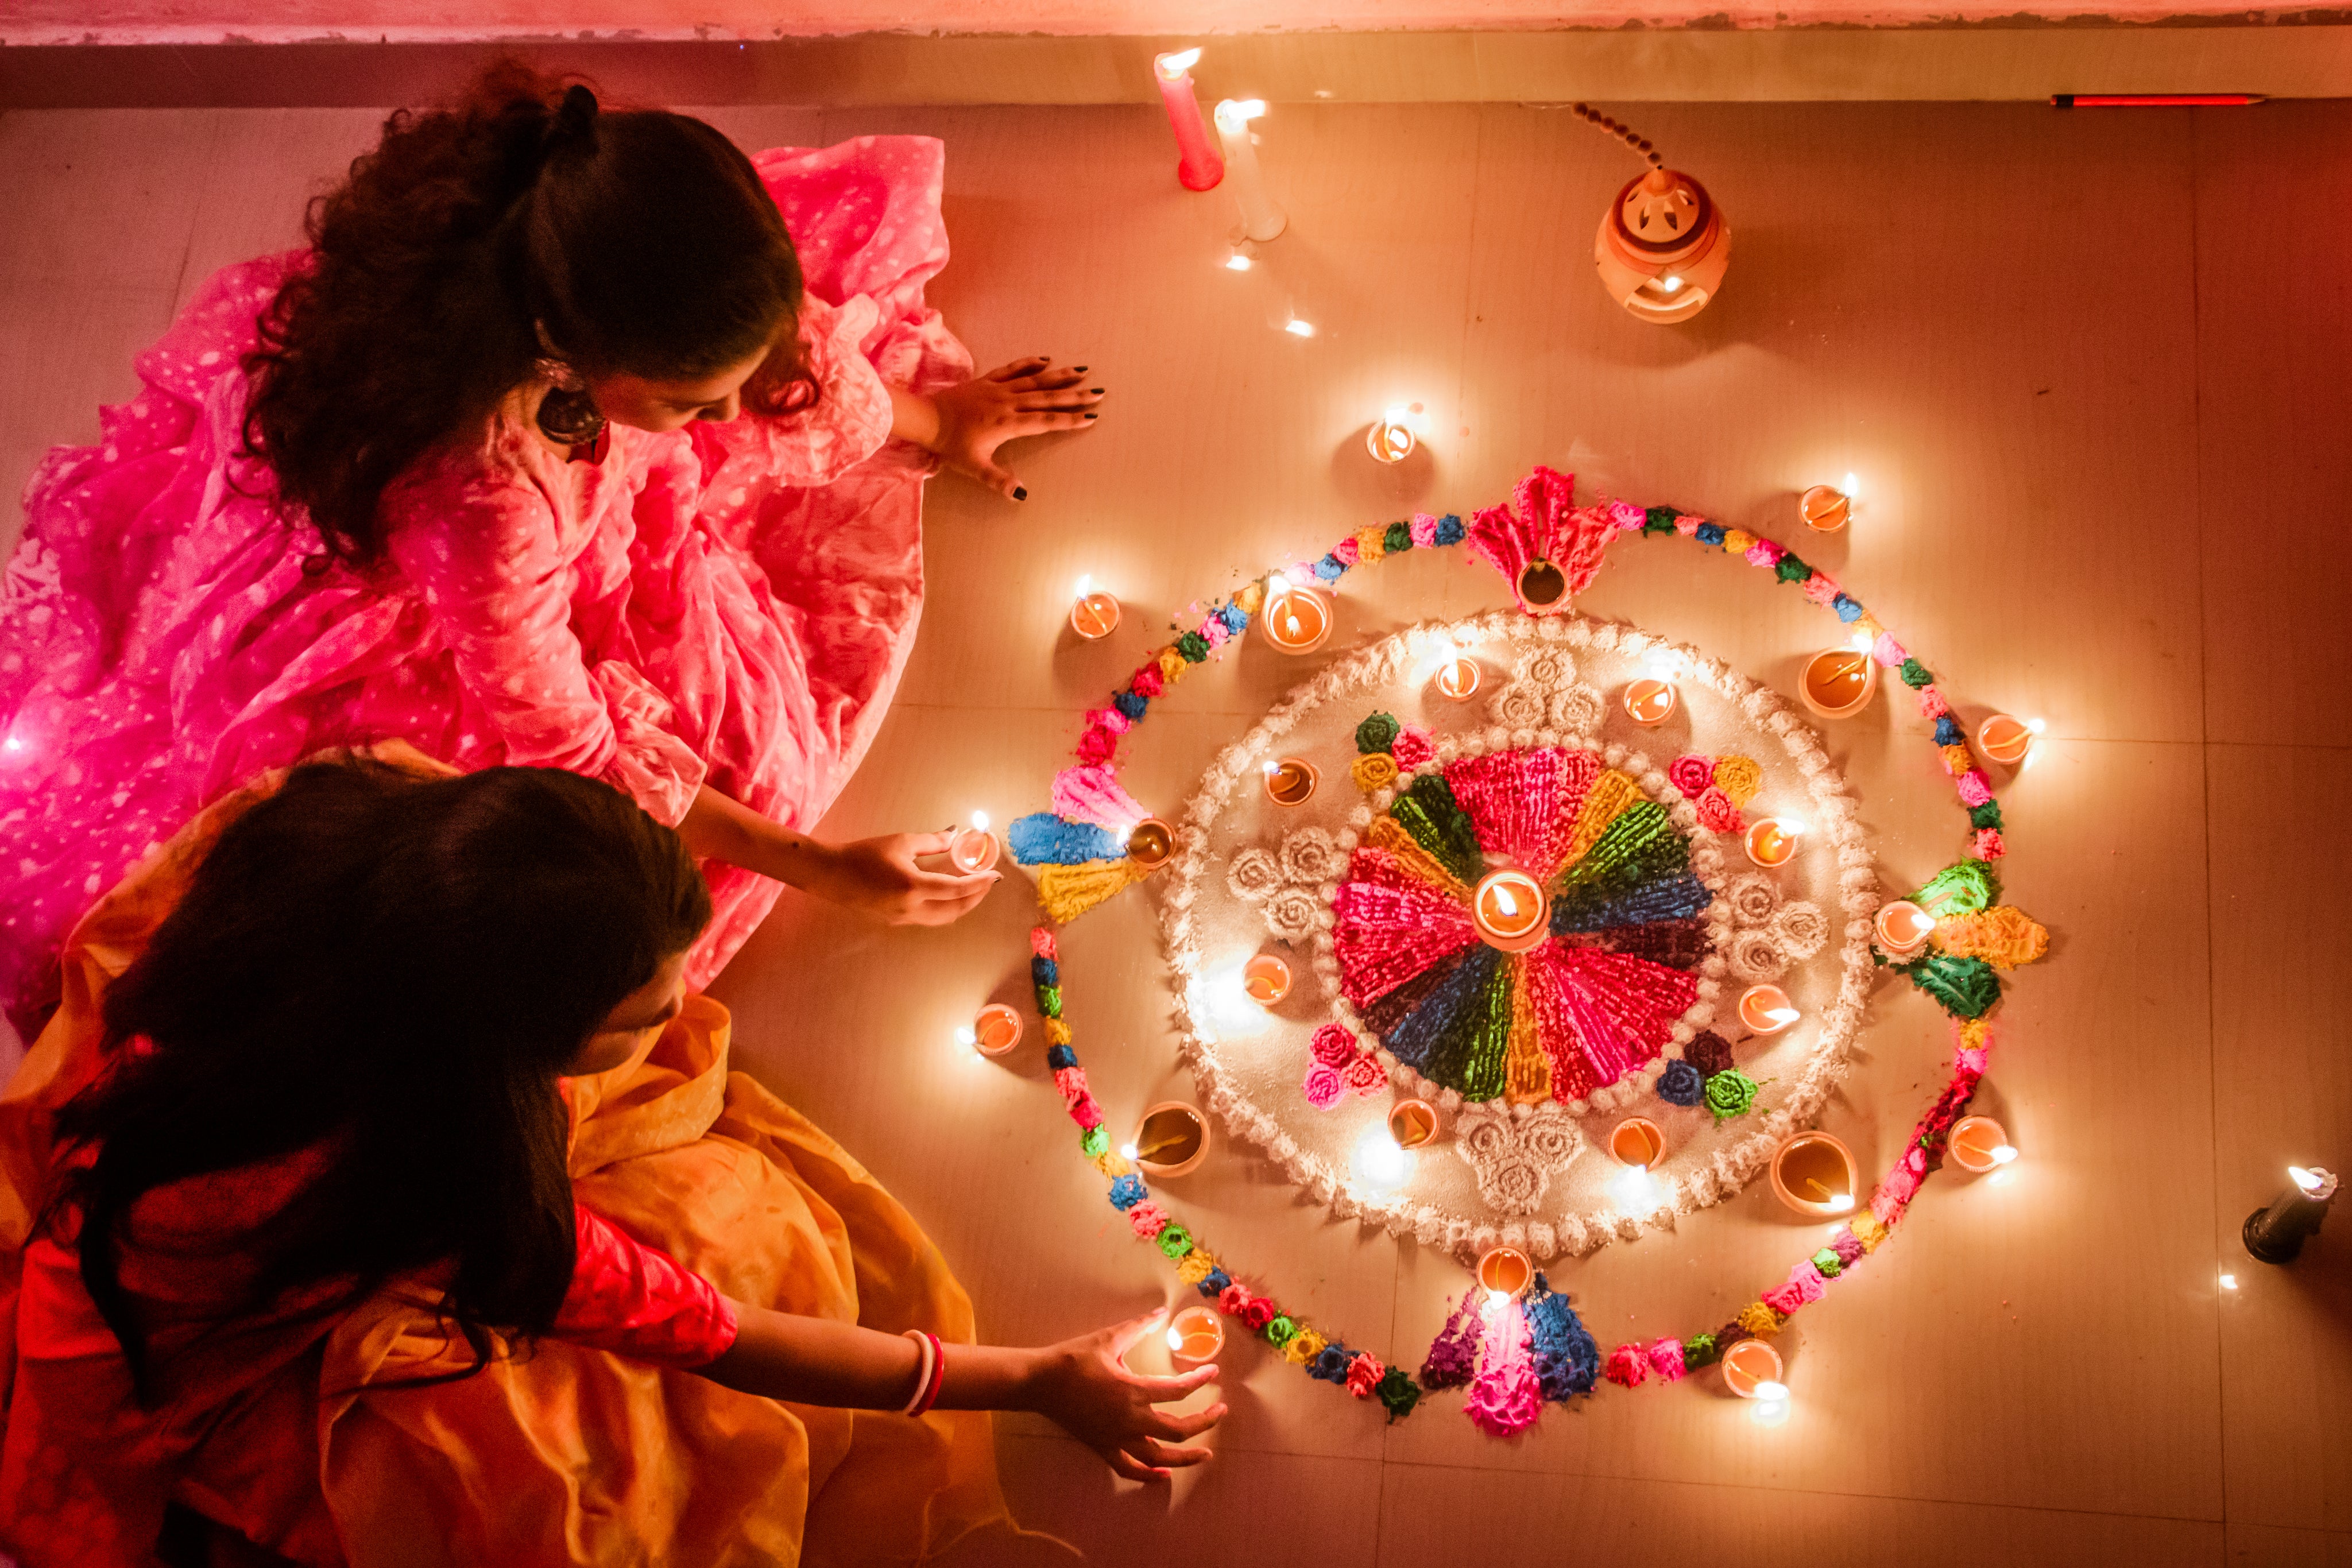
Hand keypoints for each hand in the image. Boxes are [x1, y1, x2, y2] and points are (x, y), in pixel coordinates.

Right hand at [797, 832, 995, 925]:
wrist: (830, 875)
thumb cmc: (863, 854)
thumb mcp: (900, 842)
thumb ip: (932, 842)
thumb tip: (955, 835)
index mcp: (913, 887)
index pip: (957, 890)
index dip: (979, 883)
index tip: (994, 875)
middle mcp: (910, 909)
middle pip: (955, 910)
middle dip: (975, 898)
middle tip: (986, 883)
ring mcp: (902, 919)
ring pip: (942, 918)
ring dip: (960, 905)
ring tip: (970, 888)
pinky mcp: (894, 921)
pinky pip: (927, 918)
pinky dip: (943, 907)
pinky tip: (945, 893)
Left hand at [926, 357, 1103, 499]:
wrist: (926, 418)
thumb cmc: (950, 444)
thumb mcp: (973, 467)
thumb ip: (998, 480)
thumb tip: (1021, 494)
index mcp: (1008, 424)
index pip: (1045, 422)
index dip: (1069, 420)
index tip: (1090, 417)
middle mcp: (1008, 403)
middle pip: (1047, 398)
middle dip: (1074, 397)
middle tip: (1098, 392)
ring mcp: (998, 389)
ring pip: (1034, 381)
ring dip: (1059, 376)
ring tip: (1081, 372)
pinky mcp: (987, 381)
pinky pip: (1013, 369)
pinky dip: (1030, 364)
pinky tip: (1046, 360)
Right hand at [1025, 1310, 1224, 1481]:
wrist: (1039, 1383)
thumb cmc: (1073, 1359)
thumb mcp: (1107, 1338)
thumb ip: (1138, 1326)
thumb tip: (1161, 1312)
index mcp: (1132, 1391)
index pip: (1178, 1391)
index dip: (1200, 1381)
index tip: (1213, 1373)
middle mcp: (1129, 1420)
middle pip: (1178, 1429)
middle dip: (1205, 1422)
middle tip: (1220, 1412)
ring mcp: (1116, 1439)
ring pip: (1159, 1457)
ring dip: (1186, 1457)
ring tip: (1206, 1454)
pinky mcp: (1103, 1448)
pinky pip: (1130, 1469)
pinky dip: (1149, 1475)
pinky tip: (1163, 1474)